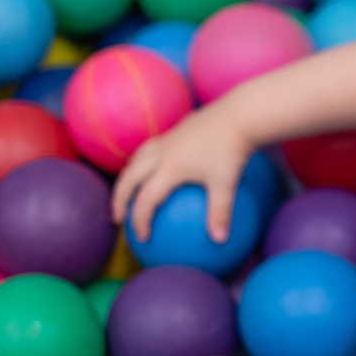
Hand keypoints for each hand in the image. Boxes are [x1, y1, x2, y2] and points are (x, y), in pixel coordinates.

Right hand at [110, 103, 253, 243]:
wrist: (238, 116)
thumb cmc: (232, 151)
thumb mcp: (226, 184)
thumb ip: (220, 213)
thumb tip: (220, 240)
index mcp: (170, 168)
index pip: (145, 200)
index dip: (140, 220)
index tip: (142, 238)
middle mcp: (160, 153)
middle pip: (128, 179)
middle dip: (120, 200)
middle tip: (118, 219)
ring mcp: (165, 140)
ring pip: (135, 161)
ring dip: (127, 179)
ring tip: (128, 194)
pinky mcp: (173, 131)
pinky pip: (148, 150)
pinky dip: (141, 164)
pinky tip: (152, 171)